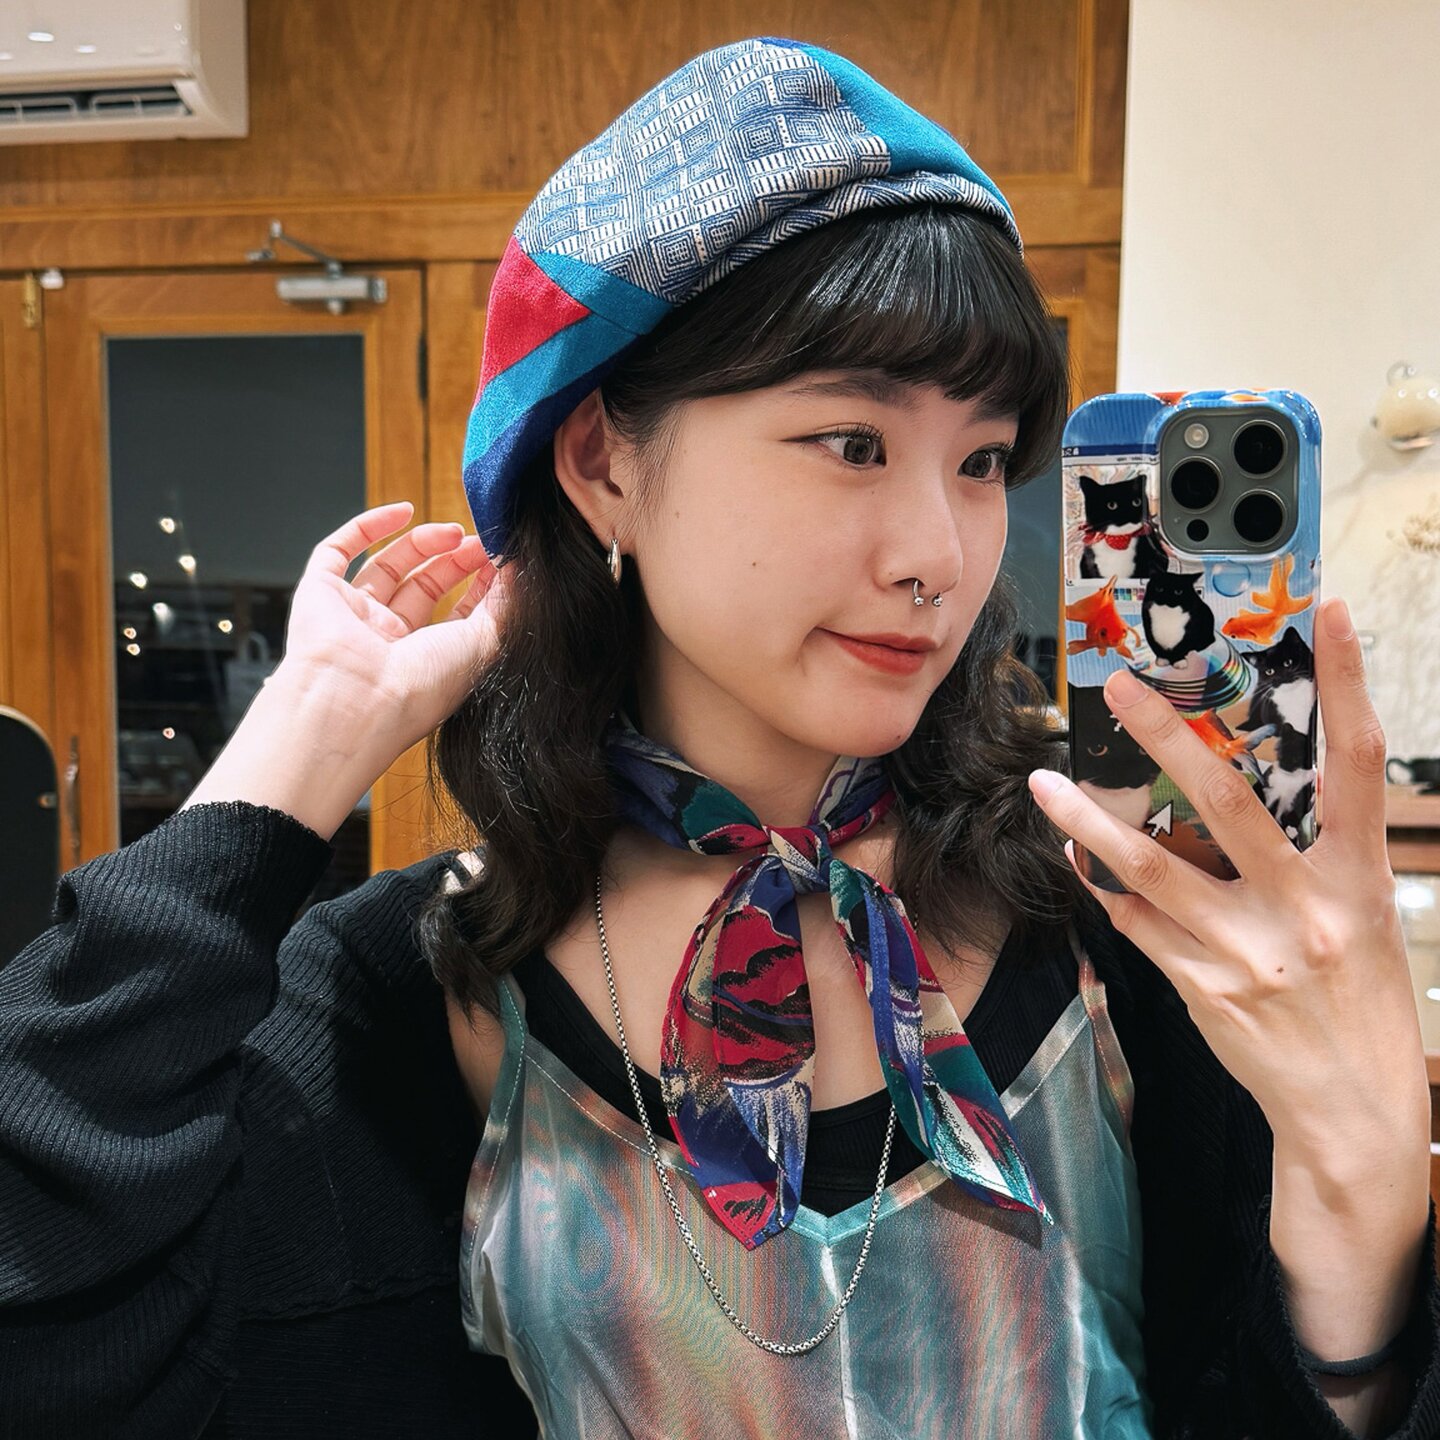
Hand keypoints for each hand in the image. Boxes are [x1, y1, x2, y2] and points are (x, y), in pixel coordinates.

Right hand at [278, 500, 507, 755]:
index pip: (457, 616)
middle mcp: (388, 642)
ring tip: (454, 531)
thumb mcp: (484, 644)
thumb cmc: (421, 687)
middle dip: (455, 561)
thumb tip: (520, 572)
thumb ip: (506, 606)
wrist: (356, 701)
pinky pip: (338, 552)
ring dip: (422, 543)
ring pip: (388, 568)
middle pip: (424, 588)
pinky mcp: (318, 594)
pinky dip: (368, 527)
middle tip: (480, 542)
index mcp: (426, 663)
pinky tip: (403, 511)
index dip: (481, 586)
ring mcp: (353, 617)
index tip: (503, 561)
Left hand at [1026, 596, 1427, 1151]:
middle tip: (1119, 686)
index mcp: (1360, 880)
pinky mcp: (1200, 986)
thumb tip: (1230, 799)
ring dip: (1090, 822)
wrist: (1353, 1114)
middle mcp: (1303, 910)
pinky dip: (1109, 888)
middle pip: (1227, 802)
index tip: (1328, 616)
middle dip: (1169, 737)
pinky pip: (1138, 923)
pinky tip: (1081, 861)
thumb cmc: (1361, 1005)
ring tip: (1045, 782)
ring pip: (1151, 869)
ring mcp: (1245, 951)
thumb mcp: (1360, 919)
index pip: (1358, 764)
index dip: (1348, 684)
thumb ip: (1312, 857)